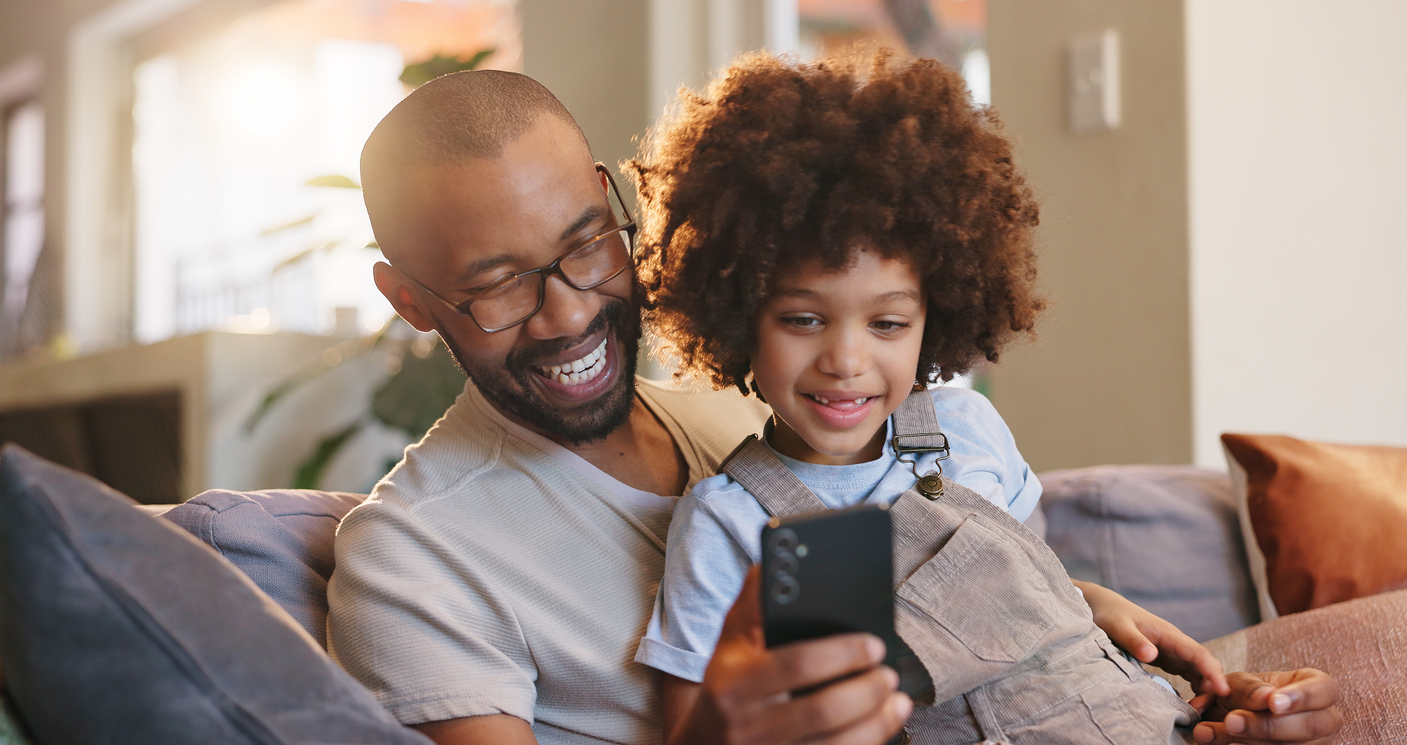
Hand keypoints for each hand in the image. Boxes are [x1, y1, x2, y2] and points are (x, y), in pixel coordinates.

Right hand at [667, 567, 912, 744]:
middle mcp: (745, 725)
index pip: (795, 664)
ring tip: (896, 698)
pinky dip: (868, 742)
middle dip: (865, 689)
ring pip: (835, 744)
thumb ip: (752, 604)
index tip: (873, 643)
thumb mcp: (728, 643)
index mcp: (732, 683)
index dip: (841, 653)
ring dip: (876, 721)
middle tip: (889, 672)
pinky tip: (883, 723)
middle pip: (821, 709)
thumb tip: (773, 558)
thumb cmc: (725, 684)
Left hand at [1074, 580, 1228, 696]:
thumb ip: (1134, 641)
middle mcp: (1176, 643)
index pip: (1198, 654)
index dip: (1213, 672)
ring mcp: (1173, 651)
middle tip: (1204, 711)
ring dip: (1204, 690)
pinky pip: (1188, 674)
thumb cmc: (1110, 615)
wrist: (1103, 607)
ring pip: (1198, 671)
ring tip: (1198, 712)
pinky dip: (1195, 688)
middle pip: (1204, 665)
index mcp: (1168, 634)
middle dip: (1212, 686)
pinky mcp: (1167, 658)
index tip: (1223, 691)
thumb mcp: (1118, 627)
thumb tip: (1152, 655)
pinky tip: (1193, 704)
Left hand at [1189, 669, 1340, 743]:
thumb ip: (1250, 689)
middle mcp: (1326, 718)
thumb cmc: (1246, 694)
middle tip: (1232, 721)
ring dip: (1254, 742)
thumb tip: (1265, 698)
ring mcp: (1318, 743)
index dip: (1301, 697)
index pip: (1324, 689)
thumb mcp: (1241, 683)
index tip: (1273, 703)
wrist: (1235, 717)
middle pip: (1310, 725)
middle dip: (1268, 726)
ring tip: (1221, 732)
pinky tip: (1230, 744)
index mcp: (1318, 687)